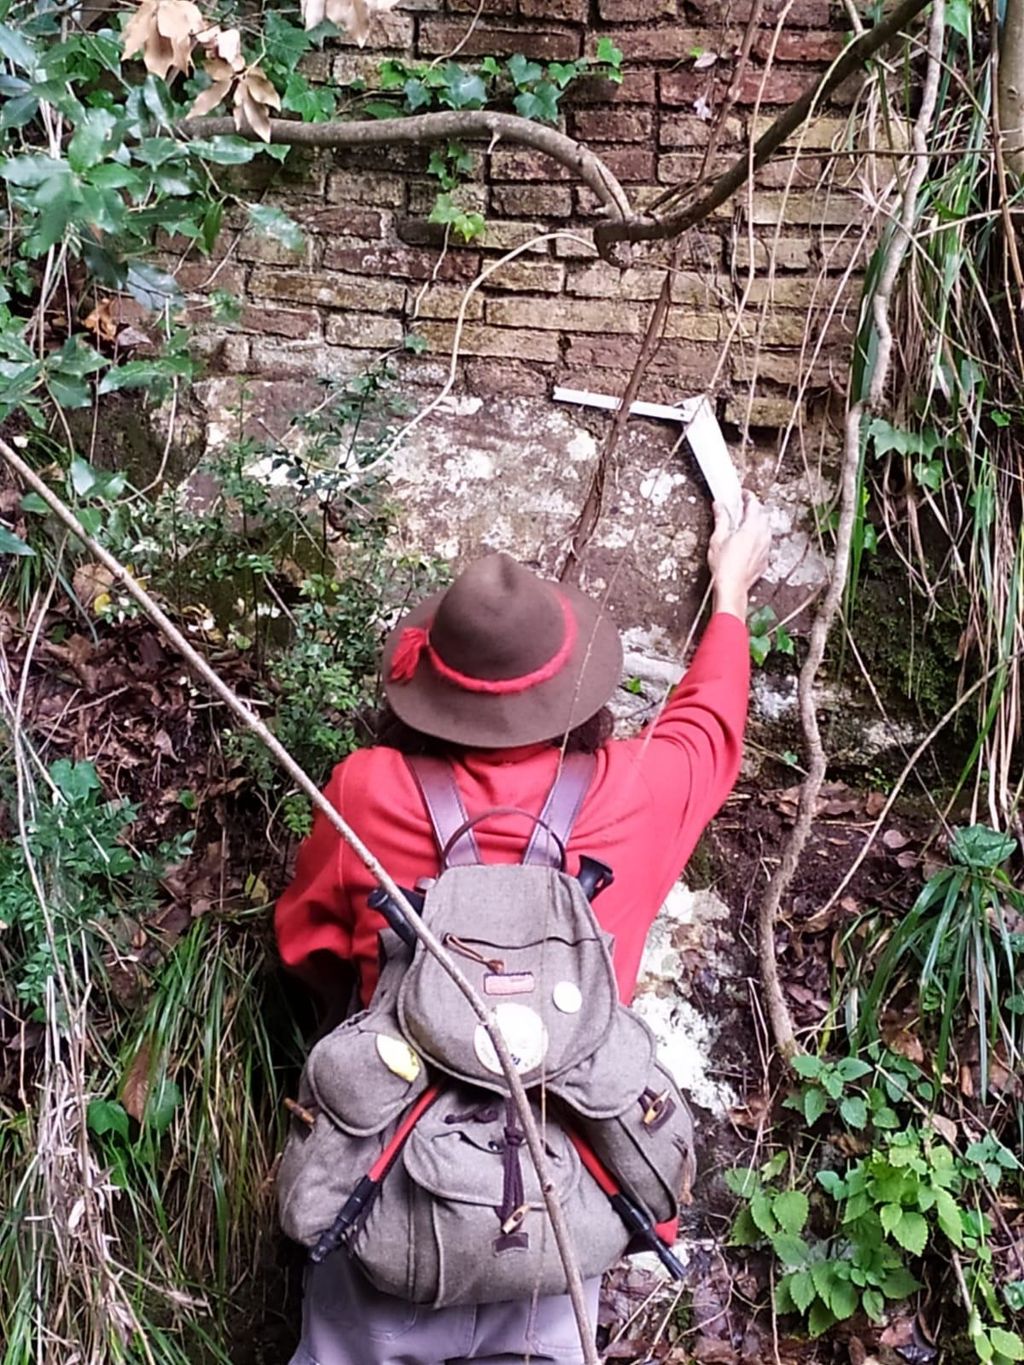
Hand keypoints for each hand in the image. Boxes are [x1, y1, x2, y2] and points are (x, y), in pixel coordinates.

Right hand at [707, 491, 770, 619]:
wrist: (732, 588)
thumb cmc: (724, 567)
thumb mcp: (718, 539)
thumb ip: (721, 519)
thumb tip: (720, 506)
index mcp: (751, 528)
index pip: (754, 505)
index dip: (748, 496)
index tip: (743, 494)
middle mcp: (762, 536)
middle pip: (763, 515)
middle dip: (754, 508)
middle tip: (743, 506)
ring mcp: (766, 548)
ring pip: (766, 528)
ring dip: (758, 522)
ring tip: (746, 523)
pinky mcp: (765, 559)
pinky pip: (765, 542)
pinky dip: (758, 537)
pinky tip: (748, 542)